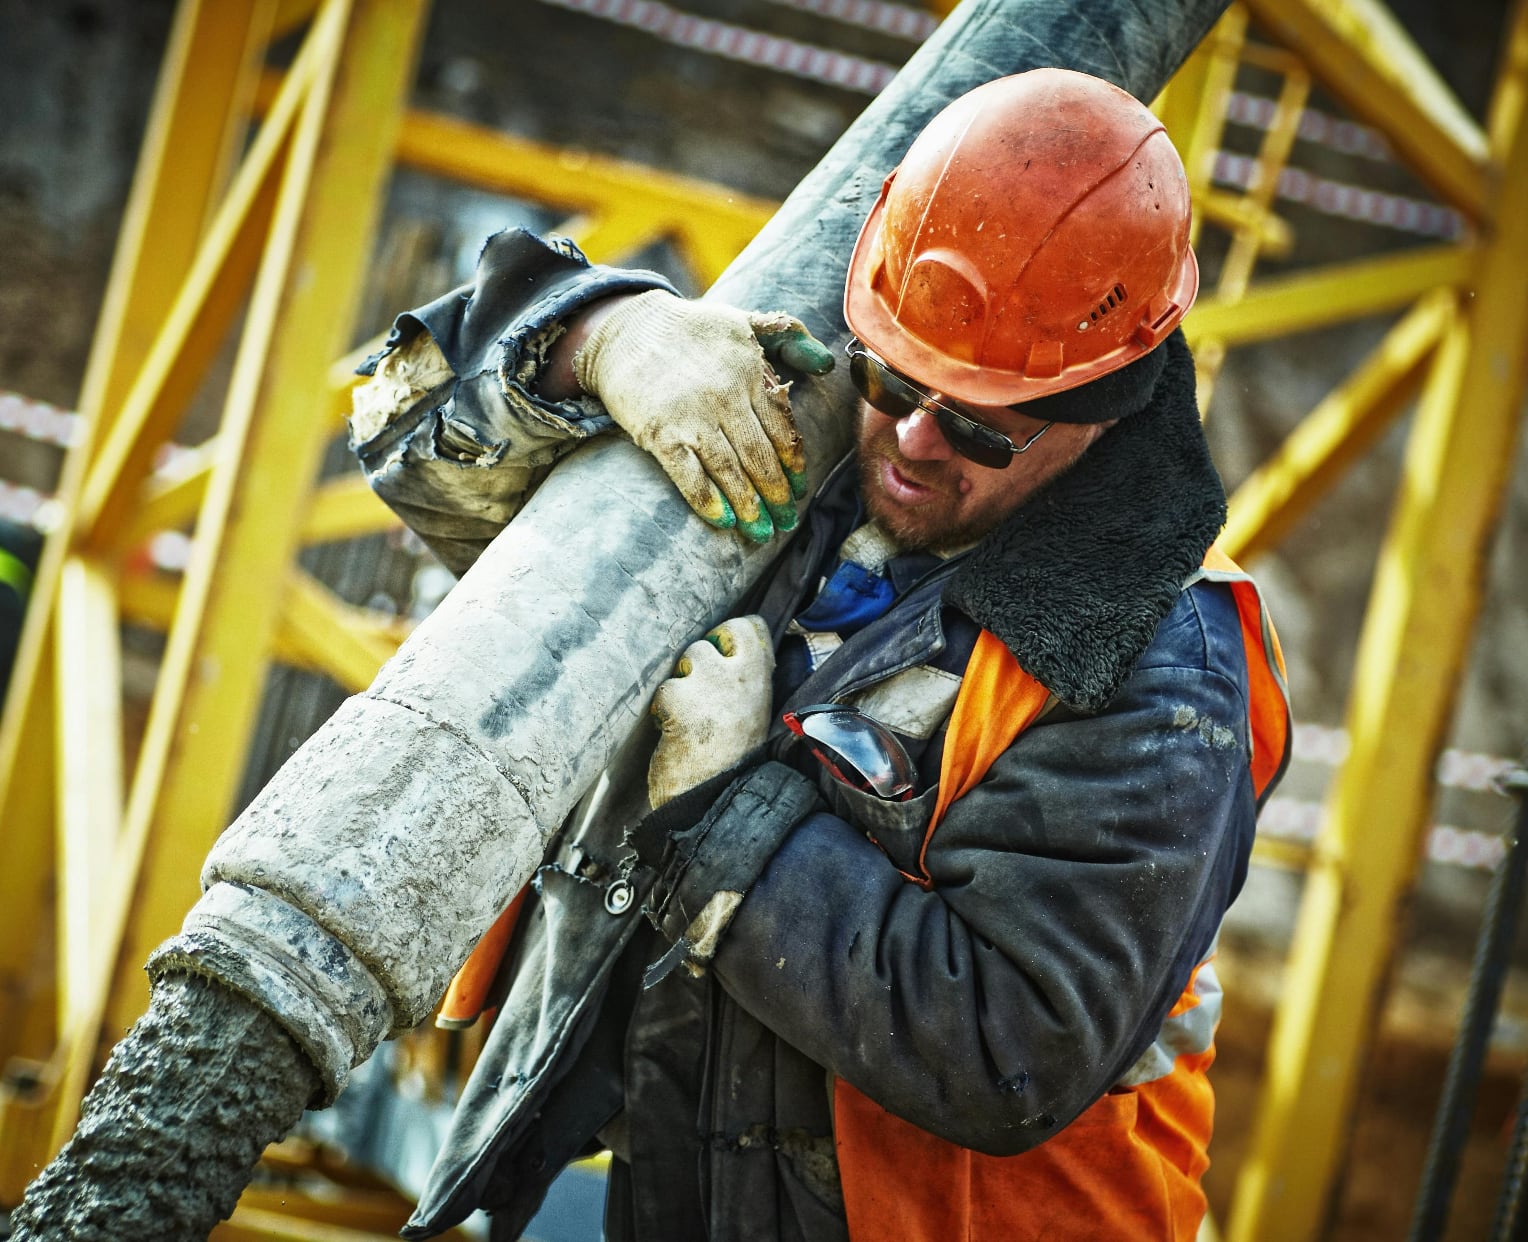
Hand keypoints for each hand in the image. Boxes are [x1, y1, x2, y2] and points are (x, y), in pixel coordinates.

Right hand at [574, 291, 832, 541]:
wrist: (625, 330)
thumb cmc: (690, 328)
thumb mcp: (744, 319)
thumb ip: (789, 337)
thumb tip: (827, 364)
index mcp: (750, 373)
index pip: (782, 429)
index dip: (793, 465)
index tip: (799, 490)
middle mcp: (726, 397)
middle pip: (761, 457)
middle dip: (777, 495)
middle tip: (785, 522)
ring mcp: (692, 417)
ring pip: (730, 471)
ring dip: (749, 506)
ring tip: (761, 532)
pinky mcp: (660, 433)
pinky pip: (689, 475)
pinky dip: (707, 501)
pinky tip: (724, 520)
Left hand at [648, 615, 774, 806]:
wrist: (716, 800)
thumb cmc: (733, 760)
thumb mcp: (754, 714)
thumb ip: (744, 683)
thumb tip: (728, 655)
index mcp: (760, 679)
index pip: (748, 628)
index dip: (728, 638)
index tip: (722, 658)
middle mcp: (737, 675)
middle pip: (707, 641)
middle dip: (696, 664)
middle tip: (698, 696)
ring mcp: (708, 684)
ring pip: (684, 662)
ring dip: (679, 688)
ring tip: (687, 719)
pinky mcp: (679, 699)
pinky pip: (664, 690)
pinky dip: (663, 711)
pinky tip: (672, 732)